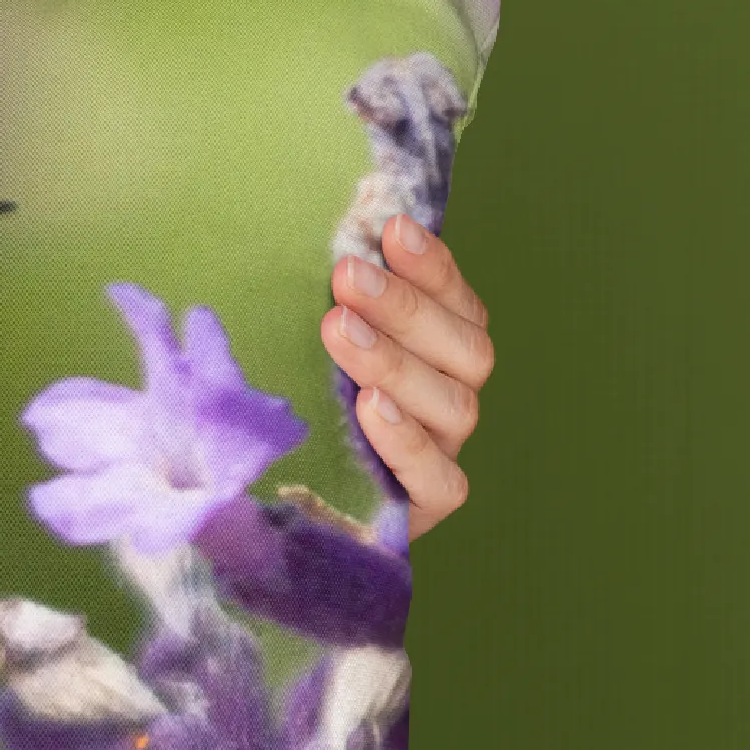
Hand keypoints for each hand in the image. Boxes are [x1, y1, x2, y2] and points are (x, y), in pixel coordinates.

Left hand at [321, 215, 494, 543]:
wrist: (283, 520)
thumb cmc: (291, 420)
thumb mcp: (300, 360)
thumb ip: (328, 311)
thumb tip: (331, 241)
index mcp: (439, 359)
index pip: (458, 307)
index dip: (434, 268)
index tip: (392, 230)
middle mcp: (451, 404)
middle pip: (465, 349)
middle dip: (407, 308)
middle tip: (348, 276)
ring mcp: (444, 457)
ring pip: (454, 406)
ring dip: (395, 362)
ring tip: (340, 331)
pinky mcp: (425, 511)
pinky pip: (440, 481)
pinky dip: (408, 441)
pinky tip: (371, 409)